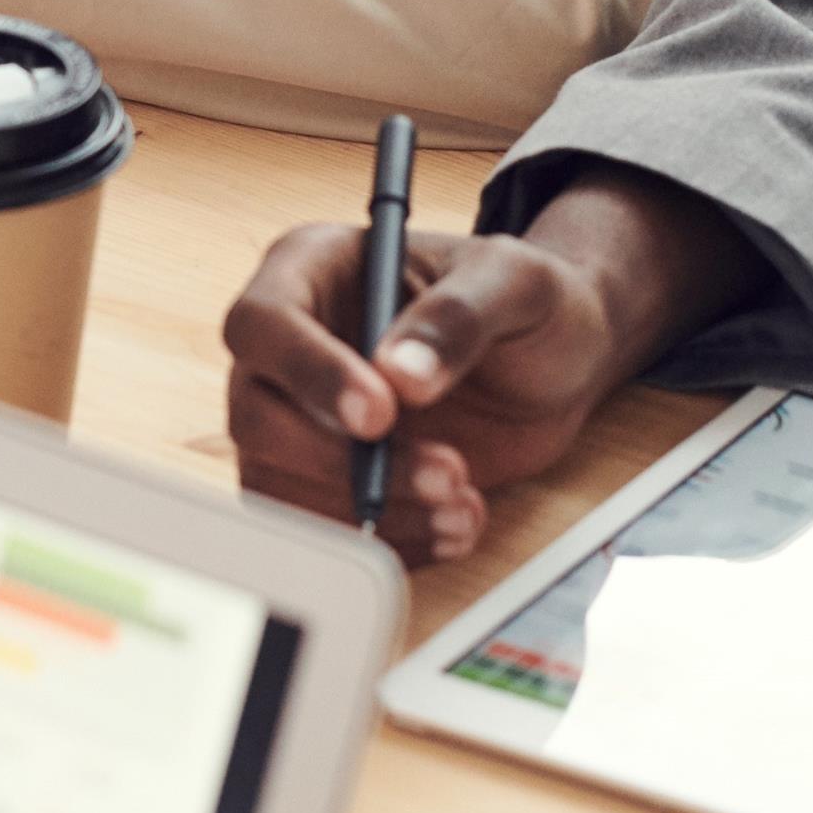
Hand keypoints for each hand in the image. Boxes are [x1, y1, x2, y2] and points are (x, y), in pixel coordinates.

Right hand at [222, 167, 760, 562]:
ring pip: (281, 485)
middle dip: (344, 463)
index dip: (309, 374)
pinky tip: (453, 525)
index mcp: (313, 269)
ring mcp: (299, 419)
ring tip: (462, 501)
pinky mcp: (325, 481)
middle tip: (446, 472)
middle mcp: (290, 346)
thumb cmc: (526, 302)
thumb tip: (400, 373)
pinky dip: (388, 542)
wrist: (555, 364)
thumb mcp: (516, 282)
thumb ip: (459, 316)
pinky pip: (321, 529)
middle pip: (256, 418)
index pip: (263, 323)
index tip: (381, 415)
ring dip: (370, 511)